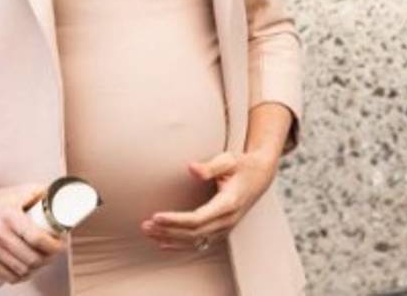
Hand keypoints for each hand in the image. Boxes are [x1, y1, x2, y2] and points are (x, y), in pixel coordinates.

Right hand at [0, 182, 66, 284]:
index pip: (36, 238)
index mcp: (9, 215)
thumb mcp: (21, 191)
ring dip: (38, 268)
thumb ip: (43, 195)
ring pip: (22, 270)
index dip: (54, 245)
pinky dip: (23, 277)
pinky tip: (30, 270)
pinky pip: (8, 277)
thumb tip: (66, 202)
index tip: (61, 243)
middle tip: (55, 251)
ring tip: (44, 259)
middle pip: (32, 258)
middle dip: (49, 258)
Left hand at [140, 150, 277, 251]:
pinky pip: (200, 243)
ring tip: (148, 232)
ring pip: (195, 241)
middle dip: (168, 231)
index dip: (176, 220)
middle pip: (194, 233)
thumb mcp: (229, 160)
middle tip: (145, 225)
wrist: (260, 177)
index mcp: (228, 204)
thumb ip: (210, 166)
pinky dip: (180, 246)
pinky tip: (162, 244)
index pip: (198, 219)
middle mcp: (227, 220)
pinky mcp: (221, 230)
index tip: (156, 216)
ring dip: (170, 239)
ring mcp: (225, 228)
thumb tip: (190, 168)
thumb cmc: (242, 165)